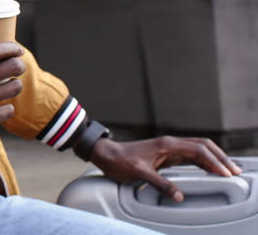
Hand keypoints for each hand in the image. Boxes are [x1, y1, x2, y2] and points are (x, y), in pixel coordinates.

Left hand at [90, 136, 242, 201]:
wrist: (106, 153)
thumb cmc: (119, 161)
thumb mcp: (138, 173)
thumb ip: (159, 184)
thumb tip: (178, 196)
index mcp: (167, 144)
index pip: (198, 150)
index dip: (214, 162)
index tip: (225, 173)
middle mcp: (170, 143)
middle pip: (203, 146)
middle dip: (220, 157)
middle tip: (234, 170)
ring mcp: (169, 148)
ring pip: (198, 149)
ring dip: (213, 158)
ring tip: (227, 170)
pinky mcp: (166, 154)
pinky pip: (190, 155)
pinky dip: (203, 161)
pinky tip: (209, 169)